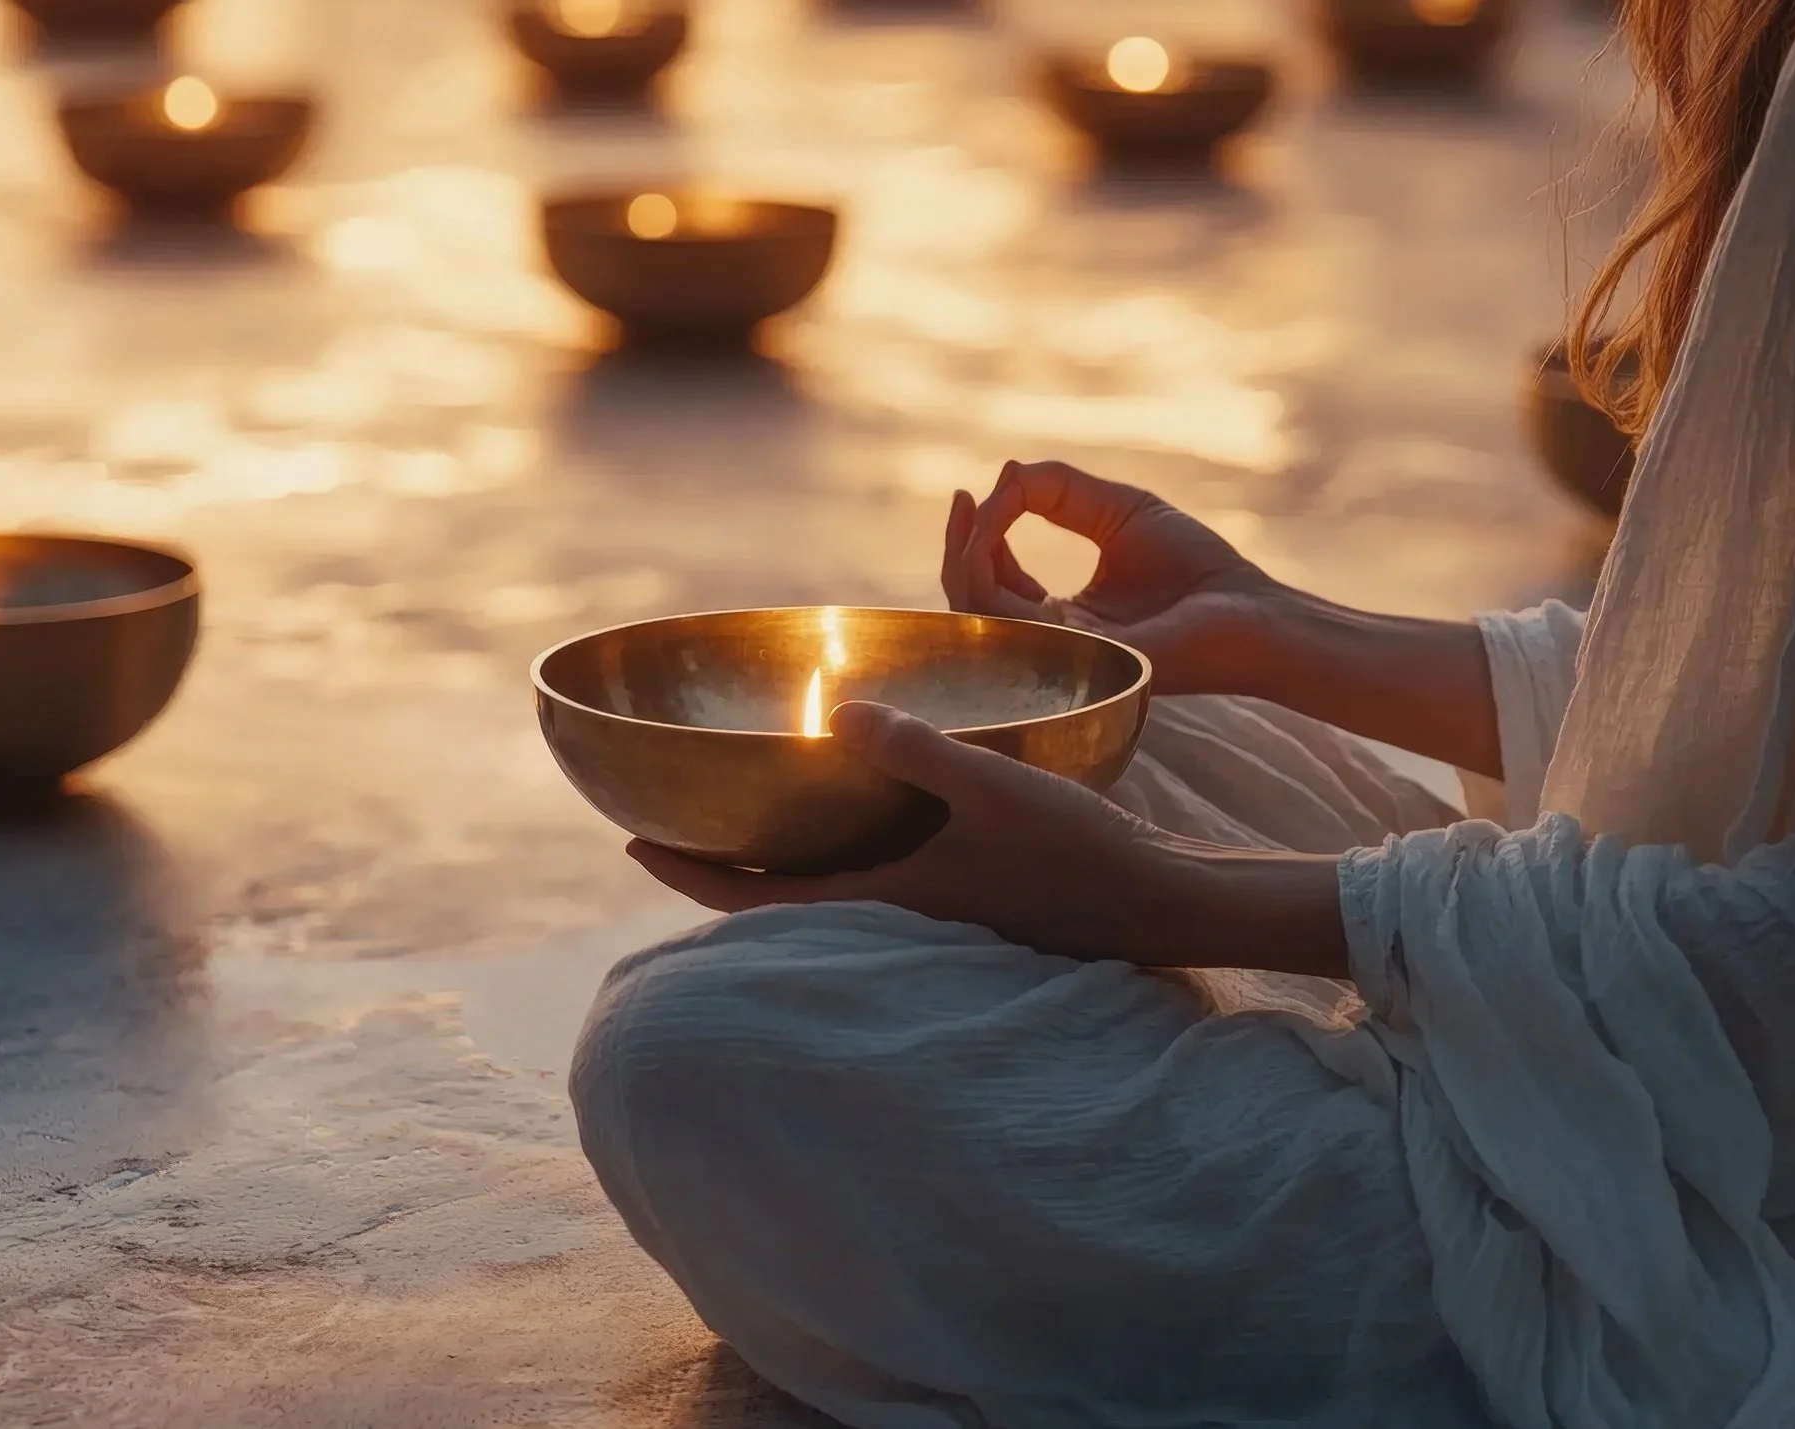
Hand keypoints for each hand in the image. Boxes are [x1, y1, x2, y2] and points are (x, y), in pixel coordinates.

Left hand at [628, 702, 1242, 964]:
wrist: (1166, 904)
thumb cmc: (1082, 852)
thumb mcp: (995, 785)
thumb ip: (915, 749)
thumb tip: (836, 715)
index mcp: (889, 897)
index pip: (757, 895)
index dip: (686, 872)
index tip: (628, 842)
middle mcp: (900, 914)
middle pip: (778, 898)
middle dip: (716, 866)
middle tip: (661, 828)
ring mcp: (933, 912)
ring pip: (824, 890)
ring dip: (772, 862)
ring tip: (735, 819)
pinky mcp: (965, 899)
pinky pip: (870, 878)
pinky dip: (833, 853)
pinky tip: (844, 815)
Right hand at [943, 460, 1292, 695]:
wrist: (1249, 608)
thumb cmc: (1196, 566)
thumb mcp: (1117, 511)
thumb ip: (1058, 490)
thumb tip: (1003, 473)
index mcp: (1063, 616)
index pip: (996, 582)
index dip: (978, 537)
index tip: (971, 492)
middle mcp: (1050, 641)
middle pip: (972, 601)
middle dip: (958, 547)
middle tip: (963, 499)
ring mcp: (1055, 654)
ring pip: (976, 614)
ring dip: (965, 556)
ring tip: (979, 509)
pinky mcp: (1068, 657)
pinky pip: (1003, 620)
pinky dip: (986, 572)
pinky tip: (992, 534)